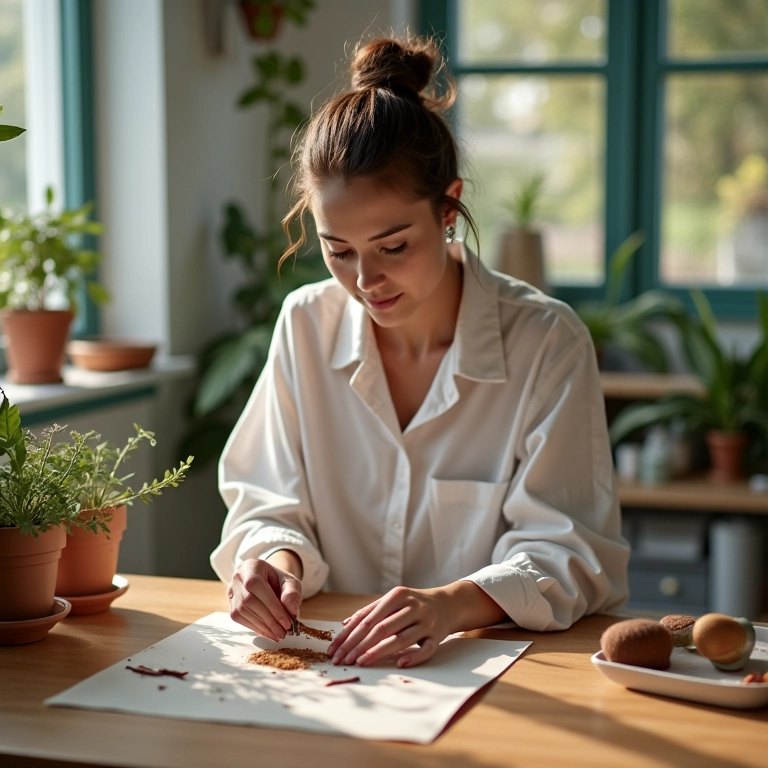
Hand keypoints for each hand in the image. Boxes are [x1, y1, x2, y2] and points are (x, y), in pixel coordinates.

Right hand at [228, 557, 301, 641]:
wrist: (268, 582)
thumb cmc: (279, 581)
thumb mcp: (290, 581)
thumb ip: (292, 593)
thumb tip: (291, 611)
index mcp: (251, 566)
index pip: (257, 585)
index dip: (271, 605)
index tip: (287, 621)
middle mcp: (237, 577)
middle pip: (249, 600)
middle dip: (269, 619)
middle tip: (284, 631)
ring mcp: (232, 592)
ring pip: (242, 611)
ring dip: (262, 626)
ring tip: (278, 634)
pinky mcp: (231, 606)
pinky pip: (240, 619)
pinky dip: (256, 627)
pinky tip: (268, 632)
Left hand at [326, 586, 452, 668]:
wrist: (449, 603)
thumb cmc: (414, 603)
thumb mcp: (394, 600)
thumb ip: (370, 611)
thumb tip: (345, 625)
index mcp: (398, 595)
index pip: (369, 618)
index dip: (350, 635)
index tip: (335, 650)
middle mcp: (412, 607)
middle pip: (382, 628)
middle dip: (359, 646)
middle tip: (344, 660)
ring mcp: (426, 622)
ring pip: (401, 639)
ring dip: (379, 652)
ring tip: (361, 662)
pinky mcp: (438, 636)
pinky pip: (425, 649)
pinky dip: (413, 657)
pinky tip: (399, 663)